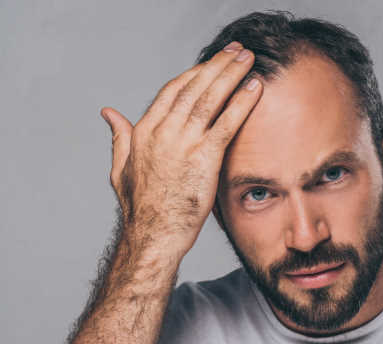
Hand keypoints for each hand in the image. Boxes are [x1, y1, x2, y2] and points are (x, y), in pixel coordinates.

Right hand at [100, 42, 261, 257]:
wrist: (153, 235)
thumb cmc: (141, 208)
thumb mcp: (121, 168)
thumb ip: (119, 137)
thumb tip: (108, 113)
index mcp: (144, 131)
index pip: (172, 91)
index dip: (194, 74)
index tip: (212, 64)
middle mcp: (162, 131)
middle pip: (193, 87)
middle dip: (217, 65)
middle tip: (236, 50)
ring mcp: (183, 142)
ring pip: (209, 98)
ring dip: (231, 74)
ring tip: (248, 59)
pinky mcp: (203, 157)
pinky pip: (227, 123)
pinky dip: (242, 102)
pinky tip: (255, 87)